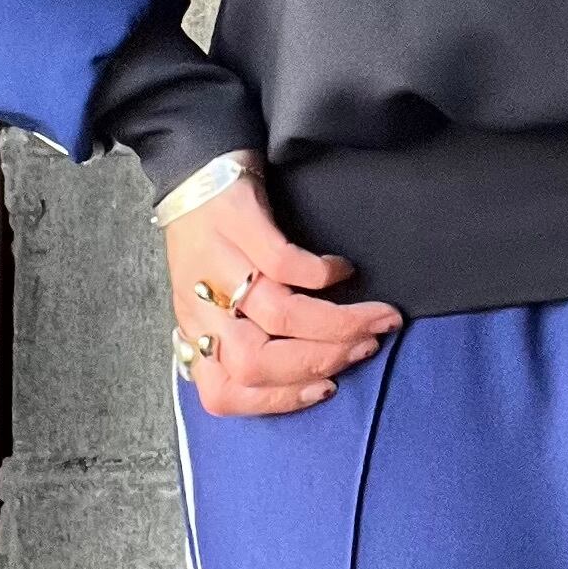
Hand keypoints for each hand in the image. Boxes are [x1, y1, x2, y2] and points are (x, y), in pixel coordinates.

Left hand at [164, 170, 402, 415]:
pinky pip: (283, 261)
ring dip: (336, 324)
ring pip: (278, 316)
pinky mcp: (238, 222)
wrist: (192, 167)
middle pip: (254, 362)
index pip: (223, 392)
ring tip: (374, 319)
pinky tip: (343, 269)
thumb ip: (245, 335)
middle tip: (364, 349)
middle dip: (319, 363)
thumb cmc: (212, 238)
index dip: (279, 401)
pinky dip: (321, 273)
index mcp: (195, 331)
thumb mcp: (216, 297)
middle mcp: (202, 305)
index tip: (326, 390)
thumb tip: (311, 367)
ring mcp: (217, 263)